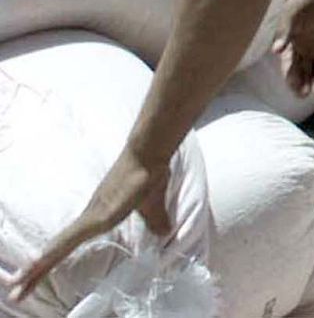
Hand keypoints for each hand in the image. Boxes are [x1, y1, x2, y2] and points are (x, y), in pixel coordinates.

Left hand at [7, 147, 171, 302]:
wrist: (149, 154)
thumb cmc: (148, 174)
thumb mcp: (152, 206)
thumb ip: (156, 220)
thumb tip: (164, 231)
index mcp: (97, 217)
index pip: (68, 244)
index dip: (50, 260)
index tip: (30, 277)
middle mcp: (88, 217)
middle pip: (57, 249)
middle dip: (35, 272)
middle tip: (14, 293)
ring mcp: (91, 217)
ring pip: (58, 247)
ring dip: (37, 268)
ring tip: (17, 287)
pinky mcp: (99, 217)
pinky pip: (71, 240)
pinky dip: (52, 253)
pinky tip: (39, 264)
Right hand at [272, 0, 313, 96]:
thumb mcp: (291, 13)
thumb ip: (284, 31)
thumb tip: (275, 50)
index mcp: (295, 46)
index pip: (291, 68)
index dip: (293, 80)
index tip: (295, 90)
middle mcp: (310, 51)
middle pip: (308, 74)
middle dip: (307, 85)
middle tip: (307, 94)